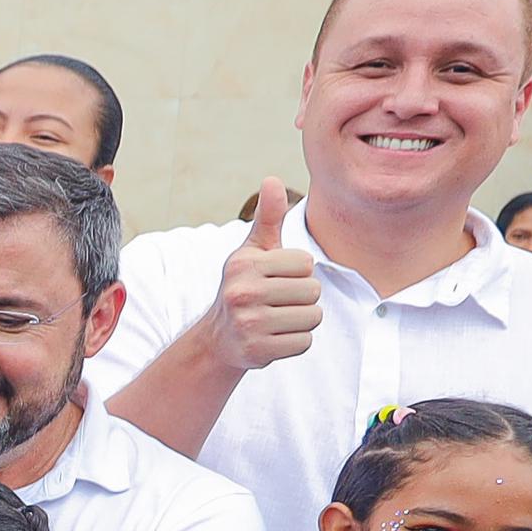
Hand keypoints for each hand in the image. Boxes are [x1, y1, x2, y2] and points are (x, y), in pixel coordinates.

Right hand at [207, 179, 321, 371]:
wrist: (218, 339)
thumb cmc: (244, 287)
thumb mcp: (252, 252)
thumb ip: (268, 217)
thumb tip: (272, 179)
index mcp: (245, 265)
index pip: (306, 263)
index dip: (298, 272)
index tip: (275, 279)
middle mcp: (243, 293)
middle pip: (313, 291)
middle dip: (303, 297)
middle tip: (278, 302)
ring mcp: (249, 324)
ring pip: (312, 317)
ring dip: (302, 320)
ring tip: (278, 319)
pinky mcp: (257, 351)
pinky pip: (304, 342)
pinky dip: (295, 342)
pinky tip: (275, 337)